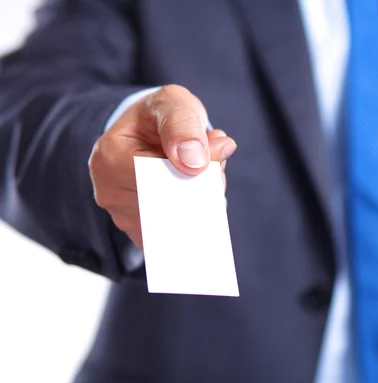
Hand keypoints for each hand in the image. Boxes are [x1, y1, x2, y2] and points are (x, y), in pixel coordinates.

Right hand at [89, 84, 235, 247]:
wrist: (146, 133)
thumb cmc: (159, 116)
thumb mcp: (172, 103)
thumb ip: (184, 125)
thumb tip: (196, 162)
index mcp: (110, 156)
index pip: (161, 178)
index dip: (196, 173)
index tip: (216, 160)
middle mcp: (109, 192)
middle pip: (170, 205)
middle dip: (203, 189)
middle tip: (216, 166)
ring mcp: (124, 217)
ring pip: (178, 222)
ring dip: (203, 202)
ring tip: (202, 175)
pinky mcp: (141, 232)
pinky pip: (177, 233)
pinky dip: (196, 215)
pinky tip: (197, 193)